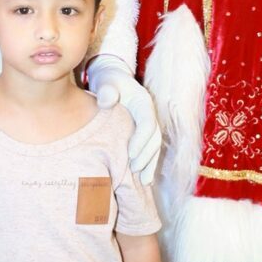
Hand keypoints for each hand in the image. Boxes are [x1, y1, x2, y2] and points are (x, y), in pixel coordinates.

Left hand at [87, 55, 160, 184]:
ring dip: (150, 164)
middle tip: (135, 170)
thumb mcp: (106, 80)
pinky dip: (147, 164)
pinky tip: (143, 179)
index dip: (142, 139)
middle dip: (147, 156)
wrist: (110, 79)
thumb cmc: (108, 80)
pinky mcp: (142, 133)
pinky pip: (149, 150)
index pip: (148, 122)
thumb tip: (107, 102)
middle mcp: (149, 115)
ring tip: (144, 182)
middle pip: (155, 138)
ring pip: (154, 147)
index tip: (131, 154)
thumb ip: (107, 89)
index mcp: (143, 102)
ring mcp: (147, 124)